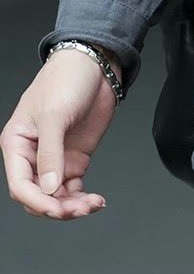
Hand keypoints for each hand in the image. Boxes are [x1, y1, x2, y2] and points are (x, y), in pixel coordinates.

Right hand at [0, 50, 118, 219]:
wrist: (95, 64)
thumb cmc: (66, 79)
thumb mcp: (55, 115)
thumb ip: (50, 153)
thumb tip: (48, 188)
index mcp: (17, 143)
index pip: (20, 185)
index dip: (37, 201)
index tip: (57, 208)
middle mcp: (33, 155)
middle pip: (38, 196)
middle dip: (57, 207)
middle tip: (80, 209)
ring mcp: (55, 158)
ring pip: (56, 196)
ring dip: (72, 206)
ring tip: (93, 204)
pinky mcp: (74, 158)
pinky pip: (73, 188)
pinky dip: (82, 198)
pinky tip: (95, 200)